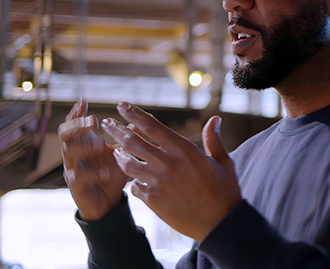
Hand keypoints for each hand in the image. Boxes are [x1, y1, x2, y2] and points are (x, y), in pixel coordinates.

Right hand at [58, 100, 127, 220]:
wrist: (107, 202)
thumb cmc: (111, 173)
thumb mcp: (121, 153)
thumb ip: (126, 138)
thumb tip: (137, 120)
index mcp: (84, 142)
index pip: (74, 123)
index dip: (77, 112)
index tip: (84, 101)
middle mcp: (74, 153)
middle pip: (64, 134)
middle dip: (77, 125)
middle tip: (93, 122)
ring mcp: (73, 169)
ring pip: (68, 153)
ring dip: (84, 146)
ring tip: (101, 145)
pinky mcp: (76, 186)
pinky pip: (79, 177)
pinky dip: (92, 173)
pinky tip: (105, 172)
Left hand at [101, 102, 241, 241]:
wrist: (220, 222)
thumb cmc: (224, 190)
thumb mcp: (223, 161)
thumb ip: (213, 139)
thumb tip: (215, 119)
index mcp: (183, 149)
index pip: (151, 126)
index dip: (134, 114)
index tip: (122, 106)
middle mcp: (166, 163)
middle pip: (132, 142)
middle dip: (116, 130)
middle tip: (106, 123)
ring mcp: (157, 182)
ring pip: (128, 164)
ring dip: (119, 155)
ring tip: (114, 150)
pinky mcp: (152, 199)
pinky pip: (134, 186)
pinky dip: (132, 181)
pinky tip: (133, 179)